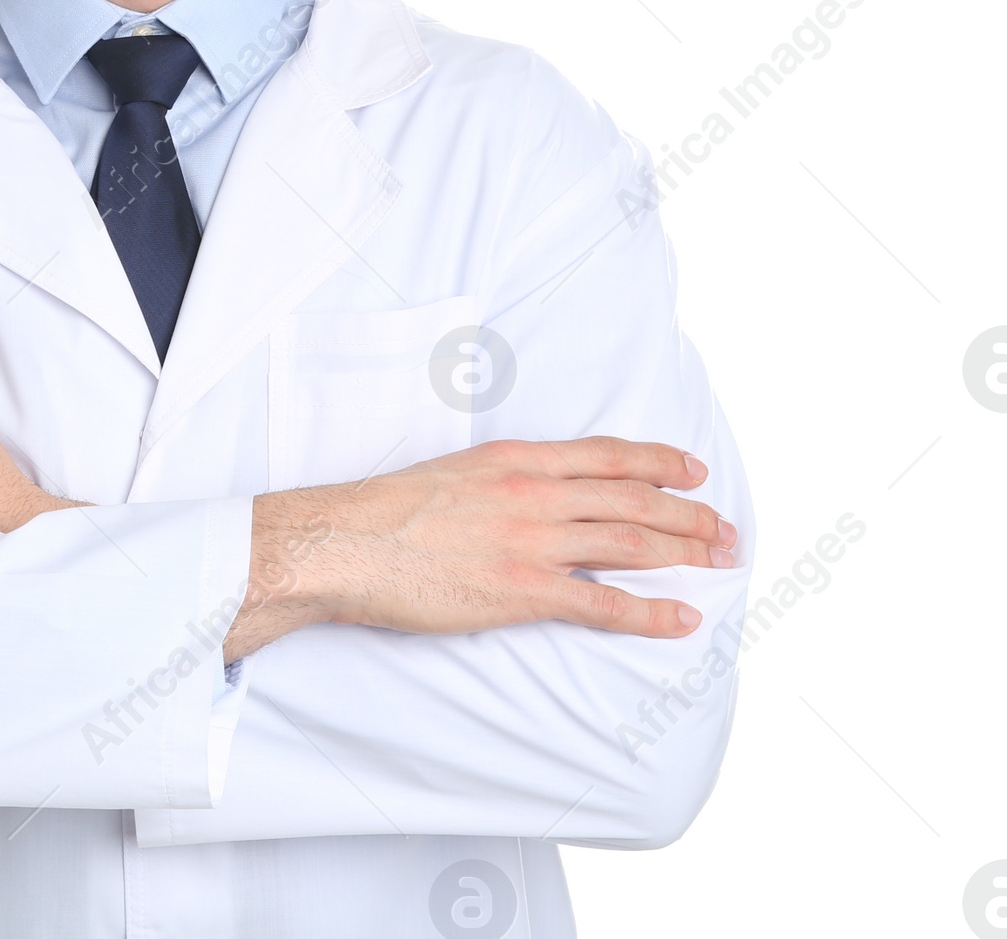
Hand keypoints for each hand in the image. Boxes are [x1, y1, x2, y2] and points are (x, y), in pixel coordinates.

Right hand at [225, 437, 736, 660]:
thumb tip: (536, 492)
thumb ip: (503, 480)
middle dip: (688, 514)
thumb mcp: (456, 472)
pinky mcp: (522, 592)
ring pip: (630, 544)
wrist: (351, 542)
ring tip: (719, 564)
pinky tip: (680, 619)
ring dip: (683, 554)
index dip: (658, 461)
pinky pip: (602, 603)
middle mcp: (535, 494)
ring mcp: (532, 542)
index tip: (693, 470)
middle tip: (724, 529)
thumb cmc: (391, 510)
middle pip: (632, 500)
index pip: (607, 455)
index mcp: (517, 459)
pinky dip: (649, 612)